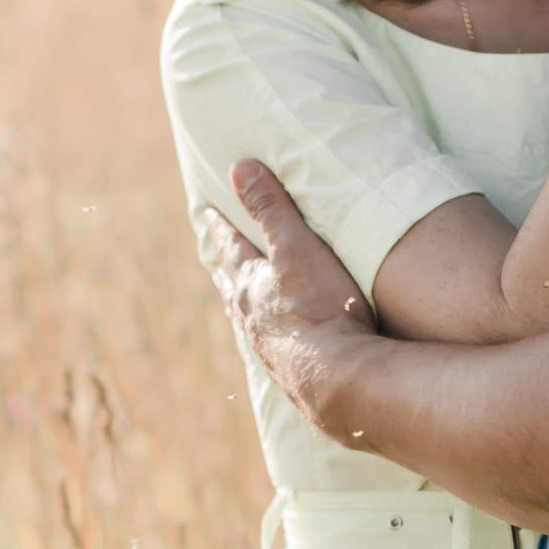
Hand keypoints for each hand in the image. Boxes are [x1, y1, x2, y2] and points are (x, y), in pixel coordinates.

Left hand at [196, 160, 380, 430]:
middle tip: (217, 258)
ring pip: (247, 321)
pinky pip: (270, 349)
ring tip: (239, 302)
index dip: (223, 227)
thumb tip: (238, 167)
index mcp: (251, 284)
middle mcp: (252, 319)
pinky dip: (267, 339)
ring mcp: (269, 349)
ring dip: (242, 307)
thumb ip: (270, 209)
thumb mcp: (296, 248)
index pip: (231, 248)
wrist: (338, 381)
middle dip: (227, 268)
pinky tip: (273, 347)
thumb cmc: (320, 309)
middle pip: (233, 287)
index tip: (210, 212)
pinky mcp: (291, 374)